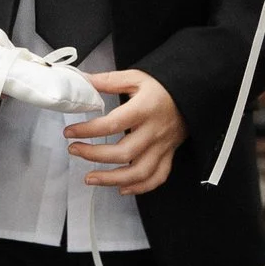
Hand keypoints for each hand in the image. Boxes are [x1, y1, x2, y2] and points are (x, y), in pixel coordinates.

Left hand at [67, 69, 185, 193]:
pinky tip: (121, 188)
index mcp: (144, 109)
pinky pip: (157, 177)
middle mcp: (154, 132)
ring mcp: (163, 146)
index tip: (70, 132)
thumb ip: (109, 81)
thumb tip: (83, 81)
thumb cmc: (163, 85)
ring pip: (138, 172)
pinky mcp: (169, 155)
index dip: (88, 130)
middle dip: (94, 156)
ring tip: (90, 178)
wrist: (194, 93)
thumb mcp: (137, 77)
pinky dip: (139, 187)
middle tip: (74, 150)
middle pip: (123, 153)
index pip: (112, 124)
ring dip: (112, 179)